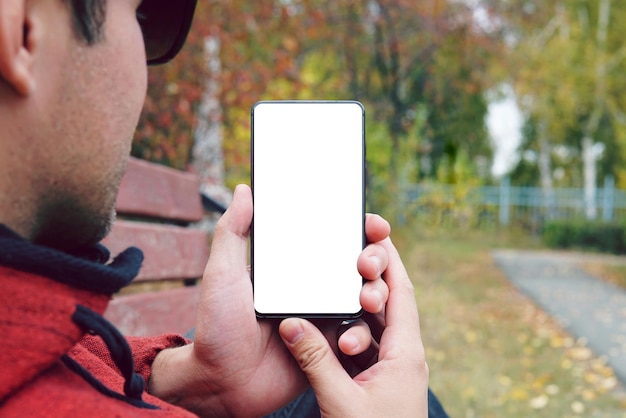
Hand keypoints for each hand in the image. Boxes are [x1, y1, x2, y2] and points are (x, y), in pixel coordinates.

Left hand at [149, 184, 390, 416]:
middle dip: (376, 259)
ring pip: (366, 299)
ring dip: (376, 294)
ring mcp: (324, 318)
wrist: (221, 383)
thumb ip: (233, 232)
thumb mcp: (221, 273)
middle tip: (367, 264)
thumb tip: (243, 189)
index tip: (372, 223)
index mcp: (293, 268)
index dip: (359, 229)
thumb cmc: (217, 326)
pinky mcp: (329, 348)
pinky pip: (358, 337)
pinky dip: (362, 334)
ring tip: (366, 299)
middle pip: (359, 266)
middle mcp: (314, 288)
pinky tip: (348, 337)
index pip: (333, 240)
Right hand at [279, 235, 428, 416]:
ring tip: (334, 299)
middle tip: (350, 258)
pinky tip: (328, 328)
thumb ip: (316, 360)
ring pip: (374, 325)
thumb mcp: (339, 401)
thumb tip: (291, 322)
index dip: (390, 261)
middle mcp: (403, 356)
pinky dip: (346, 333)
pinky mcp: (377, 381)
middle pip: (390, 303)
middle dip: (370, 278)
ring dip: (354, 310)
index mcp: (405, 355)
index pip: (402, 294)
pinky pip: (364, 345)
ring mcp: (391, 369)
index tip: (375, 234)